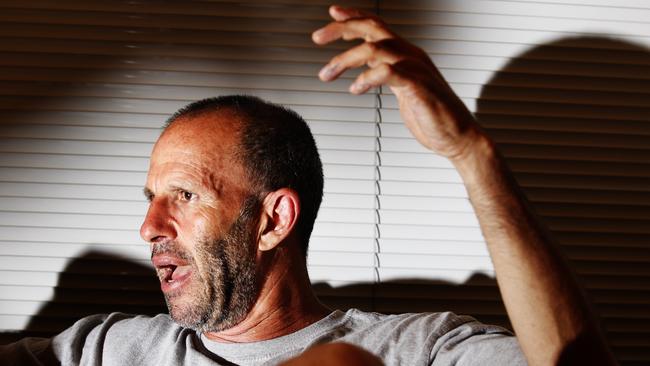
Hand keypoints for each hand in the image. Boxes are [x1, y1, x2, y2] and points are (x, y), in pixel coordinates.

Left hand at [312, 5, 483, 161]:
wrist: (458, 137)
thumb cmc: (432, 115)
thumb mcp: (403, 89)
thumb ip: (387, 75)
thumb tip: (367, 70)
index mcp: (406, 54)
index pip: (377, 26)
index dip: (353, 18)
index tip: (331, 15)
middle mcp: (410, 56)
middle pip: (373, 29)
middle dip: (342, 29)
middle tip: (317, 38)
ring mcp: (416, 69)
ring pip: (375, 49)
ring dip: (345, 60)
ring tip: (326, 74)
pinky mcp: (418, 87)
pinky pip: (388, 73)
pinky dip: (367, 78)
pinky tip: (355, 89)